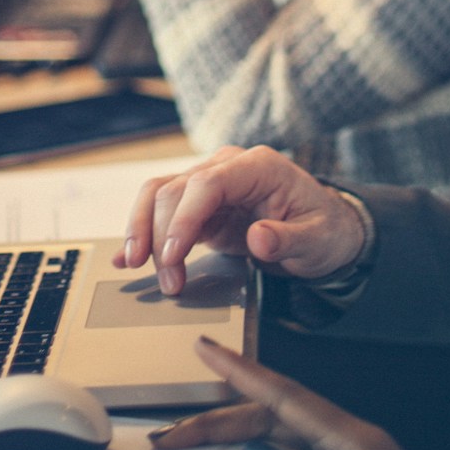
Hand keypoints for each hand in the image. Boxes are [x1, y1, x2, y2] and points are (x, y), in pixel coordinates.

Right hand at [113, 145, 365, 295]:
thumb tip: (260, 239)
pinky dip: (142, 232)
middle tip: (169, 282)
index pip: (207, 183)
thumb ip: (289, 239)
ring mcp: (210, 184)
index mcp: (258, 167)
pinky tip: (124, 256)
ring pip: (159, 196)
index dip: (184, 218)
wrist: (324, 230)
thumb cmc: (323, 230)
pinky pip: (162, 212)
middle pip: (174, 190)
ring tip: (136, 268)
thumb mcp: (317, 240)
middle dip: (162, 236)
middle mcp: (228, 168)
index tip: (173, 255)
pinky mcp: (200, 206)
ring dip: (143, 232)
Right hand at [151, 337, 449, 449]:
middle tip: (170, 432)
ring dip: (234, 432)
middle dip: (219, 418)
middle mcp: (345, 438)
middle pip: (271, 417)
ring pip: (278, 433)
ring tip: (192, 438)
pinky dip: (261, 448)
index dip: (241, 372)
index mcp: (350, 438)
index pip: (284, 397)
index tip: (206, 349)